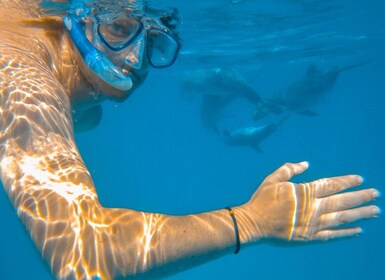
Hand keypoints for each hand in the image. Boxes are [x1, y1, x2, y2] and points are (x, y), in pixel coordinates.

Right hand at [240, 162, 379, 241]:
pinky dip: (346, 233)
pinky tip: (358, 230)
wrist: (253, 223)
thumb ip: (290, 169)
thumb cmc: (262, 199)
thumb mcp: (273, 179)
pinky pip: (332, 235)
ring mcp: (313, 224)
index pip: (331, 185)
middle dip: (360, 197)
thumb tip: (306, 163)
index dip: (347, 181)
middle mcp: (313, 207)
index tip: (360, 179)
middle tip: (376, 194)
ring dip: (360, 214)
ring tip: (375, 211)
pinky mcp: (309, 237)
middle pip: (342, 201)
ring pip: (341, 218)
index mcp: (304, 192)